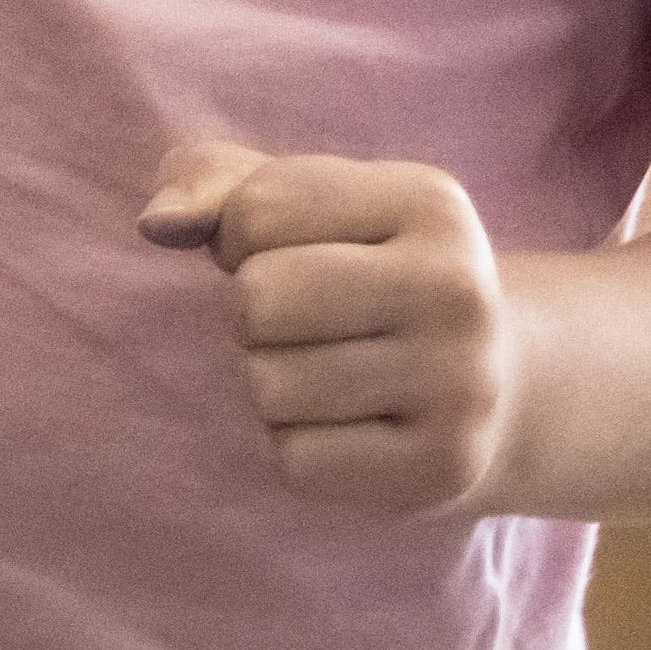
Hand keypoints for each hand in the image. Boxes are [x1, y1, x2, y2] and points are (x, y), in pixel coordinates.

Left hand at [145, 141, 526, 515]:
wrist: (493, 383)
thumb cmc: (357, 272)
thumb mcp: (299, 203)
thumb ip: (209, 184)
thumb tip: (157, 223)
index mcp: (427, 203)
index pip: (255, 211)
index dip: (241, 240)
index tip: (299, 254)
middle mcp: (459, 289)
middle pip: (257, 301)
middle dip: (252, 315)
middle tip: (305, 325)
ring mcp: (463, 383)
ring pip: (269, 386)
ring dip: (272, 384)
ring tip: (332, 374)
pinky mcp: (443, 466)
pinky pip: (296, 461)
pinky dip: (298, 447)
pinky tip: (351, 427)